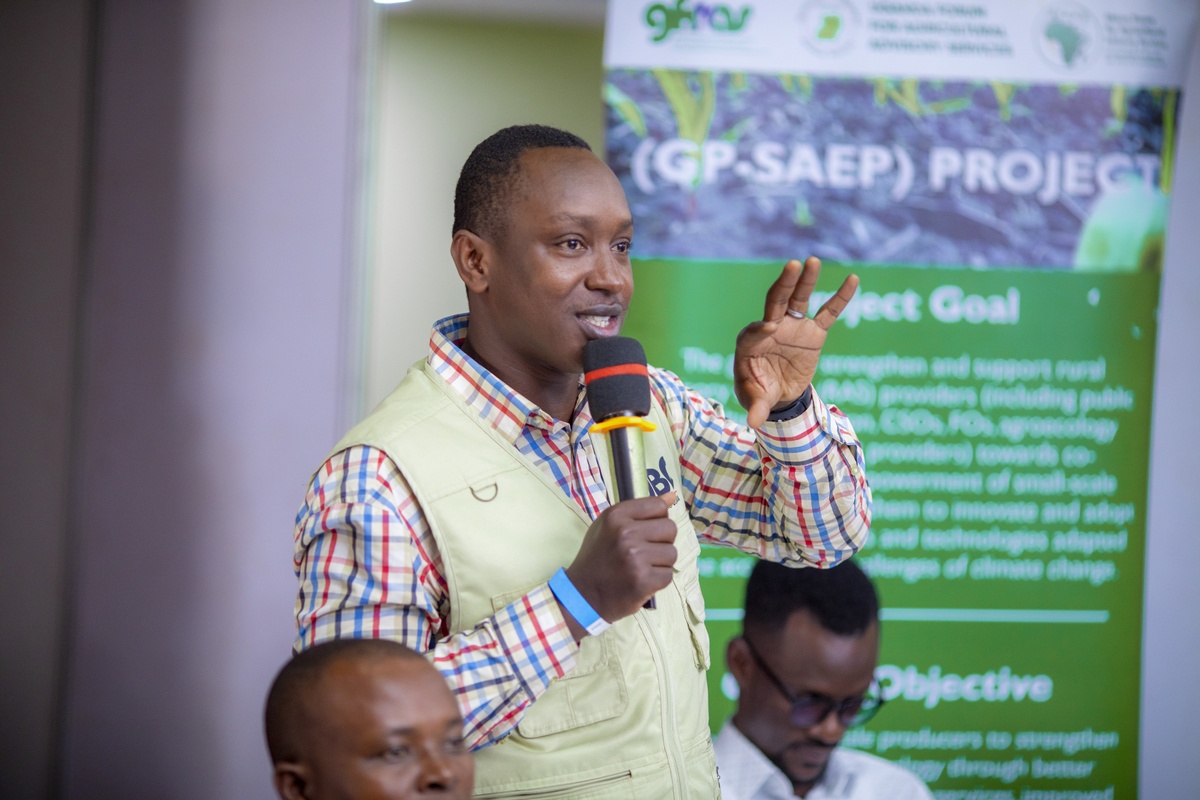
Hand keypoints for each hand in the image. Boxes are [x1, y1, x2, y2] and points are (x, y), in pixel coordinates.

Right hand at [562, 493, 677, 636]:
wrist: (582, 594)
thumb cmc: (598, 556)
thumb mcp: (609, 525)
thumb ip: (639, 510)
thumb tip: (671, 497)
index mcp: (616, 516)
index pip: (659, 506)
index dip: (657, 520)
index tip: (646, 531)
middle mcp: (626, 533)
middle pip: (670, 528)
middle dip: (662, 541)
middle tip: (644, 552)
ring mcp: (635, 558)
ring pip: (672, 553)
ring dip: (661, 562)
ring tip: (642, 567)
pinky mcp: (643, 581)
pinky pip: (668, 575)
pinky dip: (658, 580)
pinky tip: (641, 581)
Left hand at [734, 257, 858, 428]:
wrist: (780, 394)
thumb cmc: (760, 392)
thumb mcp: (756, 399)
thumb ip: (755, 406)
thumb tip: (753, 423)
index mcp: (749, 341)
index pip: (754, 330)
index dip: (760, 328)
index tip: (768, 327)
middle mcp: (770, 327)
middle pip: (775, 301)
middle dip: (783, 284)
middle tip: (791, 266)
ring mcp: (793, 327)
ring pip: (799, 300)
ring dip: (806, 281)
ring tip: (813, 261)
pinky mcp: (813, 332)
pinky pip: (828, 313)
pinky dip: (840, 298)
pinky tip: (853, 279)